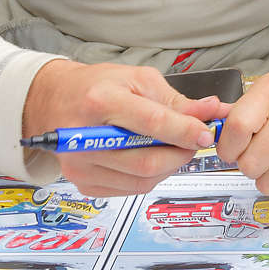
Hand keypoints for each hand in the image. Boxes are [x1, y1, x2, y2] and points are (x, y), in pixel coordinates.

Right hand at [20, 60, 227, 195]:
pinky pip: (128, 190)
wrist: (55, 102)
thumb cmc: (96, 86)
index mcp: (101, 101)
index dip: (185, 131)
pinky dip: (149, 177)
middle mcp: (85, 137)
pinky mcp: (83, 183)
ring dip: (168, 166)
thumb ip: (176, 100)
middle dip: (180, 153)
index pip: (152, 123)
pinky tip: (151, 157)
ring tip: (174, 148)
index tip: (207, 133)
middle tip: (194, 141)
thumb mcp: (138, 79)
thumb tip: (213, 110)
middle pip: (147, 160)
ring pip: (141, 180)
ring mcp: (82, 165)